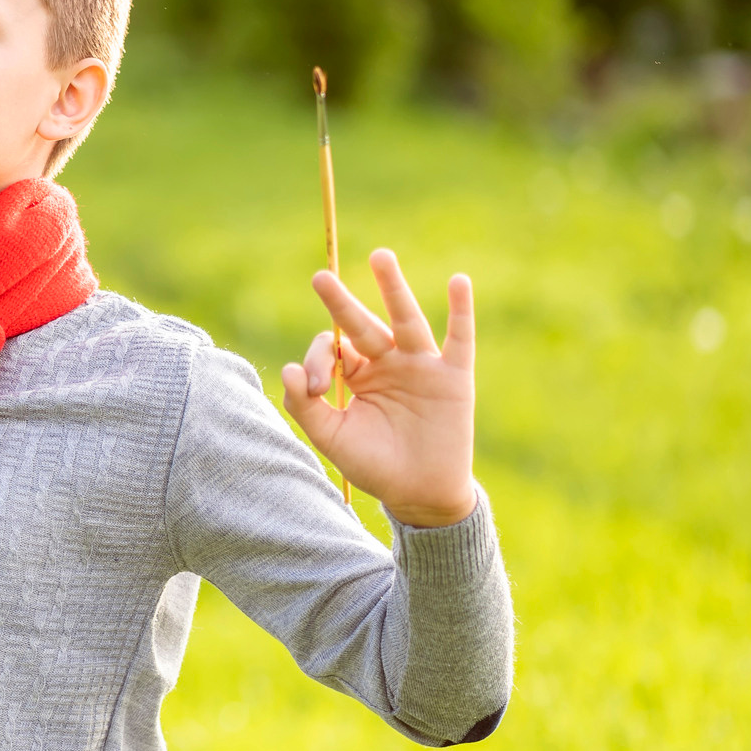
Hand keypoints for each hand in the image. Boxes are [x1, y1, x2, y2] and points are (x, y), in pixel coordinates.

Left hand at [281, 249, 475, 527]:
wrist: (418, 494)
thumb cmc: (374, 464)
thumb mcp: (331, 437)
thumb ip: (306, 405)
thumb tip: (289, 369)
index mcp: (358, 373)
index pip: (333, 348)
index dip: (319, 361)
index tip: (319, 389)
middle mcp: (388, 362)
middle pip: (362, 324)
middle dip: (340, 303)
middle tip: (319, 278)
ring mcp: (421, 365)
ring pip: (405, 319)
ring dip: (393, 288)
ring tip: (379, 256)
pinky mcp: (454, 377)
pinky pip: (459, 338)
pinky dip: (461, 310)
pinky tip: (459, 281)